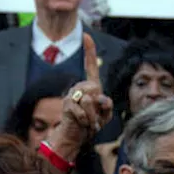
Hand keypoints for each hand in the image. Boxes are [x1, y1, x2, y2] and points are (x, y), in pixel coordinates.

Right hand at [47, 34, 112, 164]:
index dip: (89, 52)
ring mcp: (72, 94)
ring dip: (93, 116)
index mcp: (91, 87)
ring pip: (89, 100)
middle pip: (94, 89)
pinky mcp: (66, 104)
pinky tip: (83, 124)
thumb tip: (99, 97)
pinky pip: (81, 110)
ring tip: (90, 123)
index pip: (90, 67)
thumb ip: (107, 105)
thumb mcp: (105, 115)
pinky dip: (86, 120)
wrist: (76, 137)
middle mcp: (80, 87)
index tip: (86, 35)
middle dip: (99, 107)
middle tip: (96, 119)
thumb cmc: (92, 124)